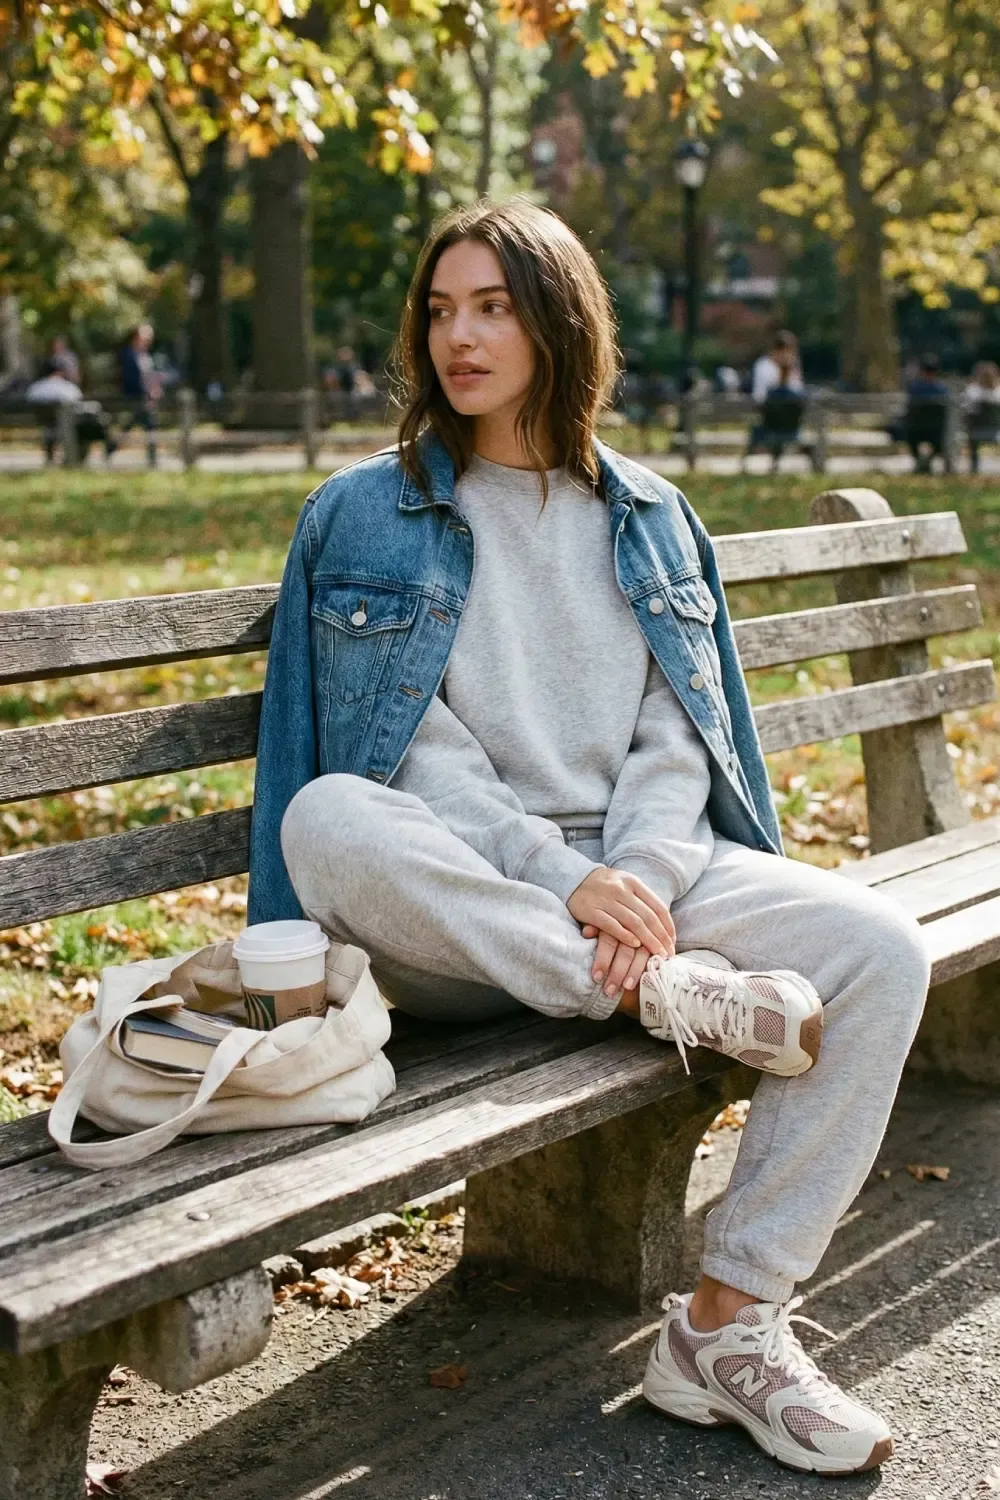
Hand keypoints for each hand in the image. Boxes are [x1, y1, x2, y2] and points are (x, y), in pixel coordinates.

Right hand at [567, 866, 674, 1000]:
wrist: (573, 878)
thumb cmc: (605, 886)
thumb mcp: (625, 885)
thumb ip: (641, 901)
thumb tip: (664, 928)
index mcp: (633, 883)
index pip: (657, 906)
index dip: (667, 926)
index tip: (672, 943)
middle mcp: (621, 889)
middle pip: (648, 917)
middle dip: (660, 938)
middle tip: (668, 955)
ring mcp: (606, 899)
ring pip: (633, 922)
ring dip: (648, 941)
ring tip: (656, 955)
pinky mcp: (591, 910)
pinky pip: (612, 925)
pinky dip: (625, 936)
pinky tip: (635, 945)